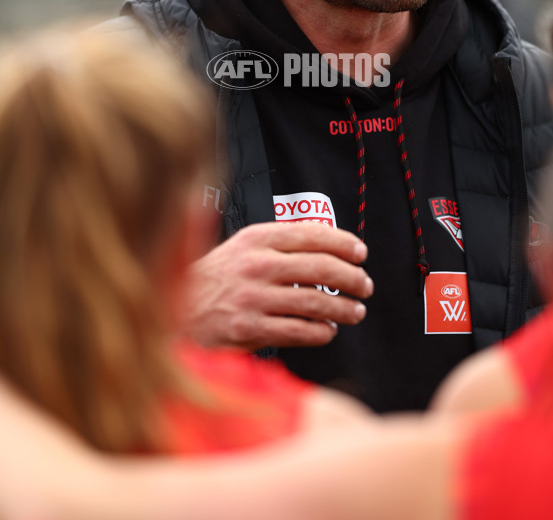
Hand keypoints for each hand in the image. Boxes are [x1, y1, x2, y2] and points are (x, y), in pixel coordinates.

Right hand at [183, 222, 372, 350]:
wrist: (173, 310)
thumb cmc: (213, 280)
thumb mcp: (241, 248)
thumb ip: (277, 244)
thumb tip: (325, 246)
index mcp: (256, 239)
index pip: (312, 234)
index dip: (343, 244)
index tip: (360, 253)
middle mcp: (256, 264)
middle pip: (321, 268)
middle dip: (351, 278)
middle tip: (364, 285)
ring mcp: (253, 298)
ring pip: (315, 302)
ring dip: (343, 308)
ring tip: (355, 312)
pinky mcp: (249, 329)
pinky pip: (298, 331)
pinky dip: (320, 332)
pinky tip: (327, 331)